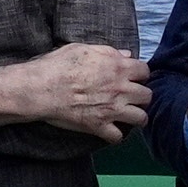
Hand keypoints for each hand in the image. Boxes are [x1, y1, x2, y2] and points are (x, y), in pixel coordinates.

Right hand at [0, 40, 153, 136]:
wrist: (41, 88)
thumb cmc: (58, 65)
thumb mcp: (83, 49)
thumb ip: (108, 52)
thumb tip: (126, 55)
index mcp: (118, 67)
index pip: (144, 71)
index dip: (139, 75)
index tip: (133, 78)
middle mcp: (120, 89)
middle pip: (147, 96)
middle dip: (141, 97)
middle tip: (131, 98)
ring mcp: (112, 110)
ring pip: (141, 118)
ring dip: (136, 117)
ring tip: (128, 116)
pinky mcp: (99, 126)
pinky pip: (118, 137)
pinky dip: (115, 135)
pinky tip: (110, 130)